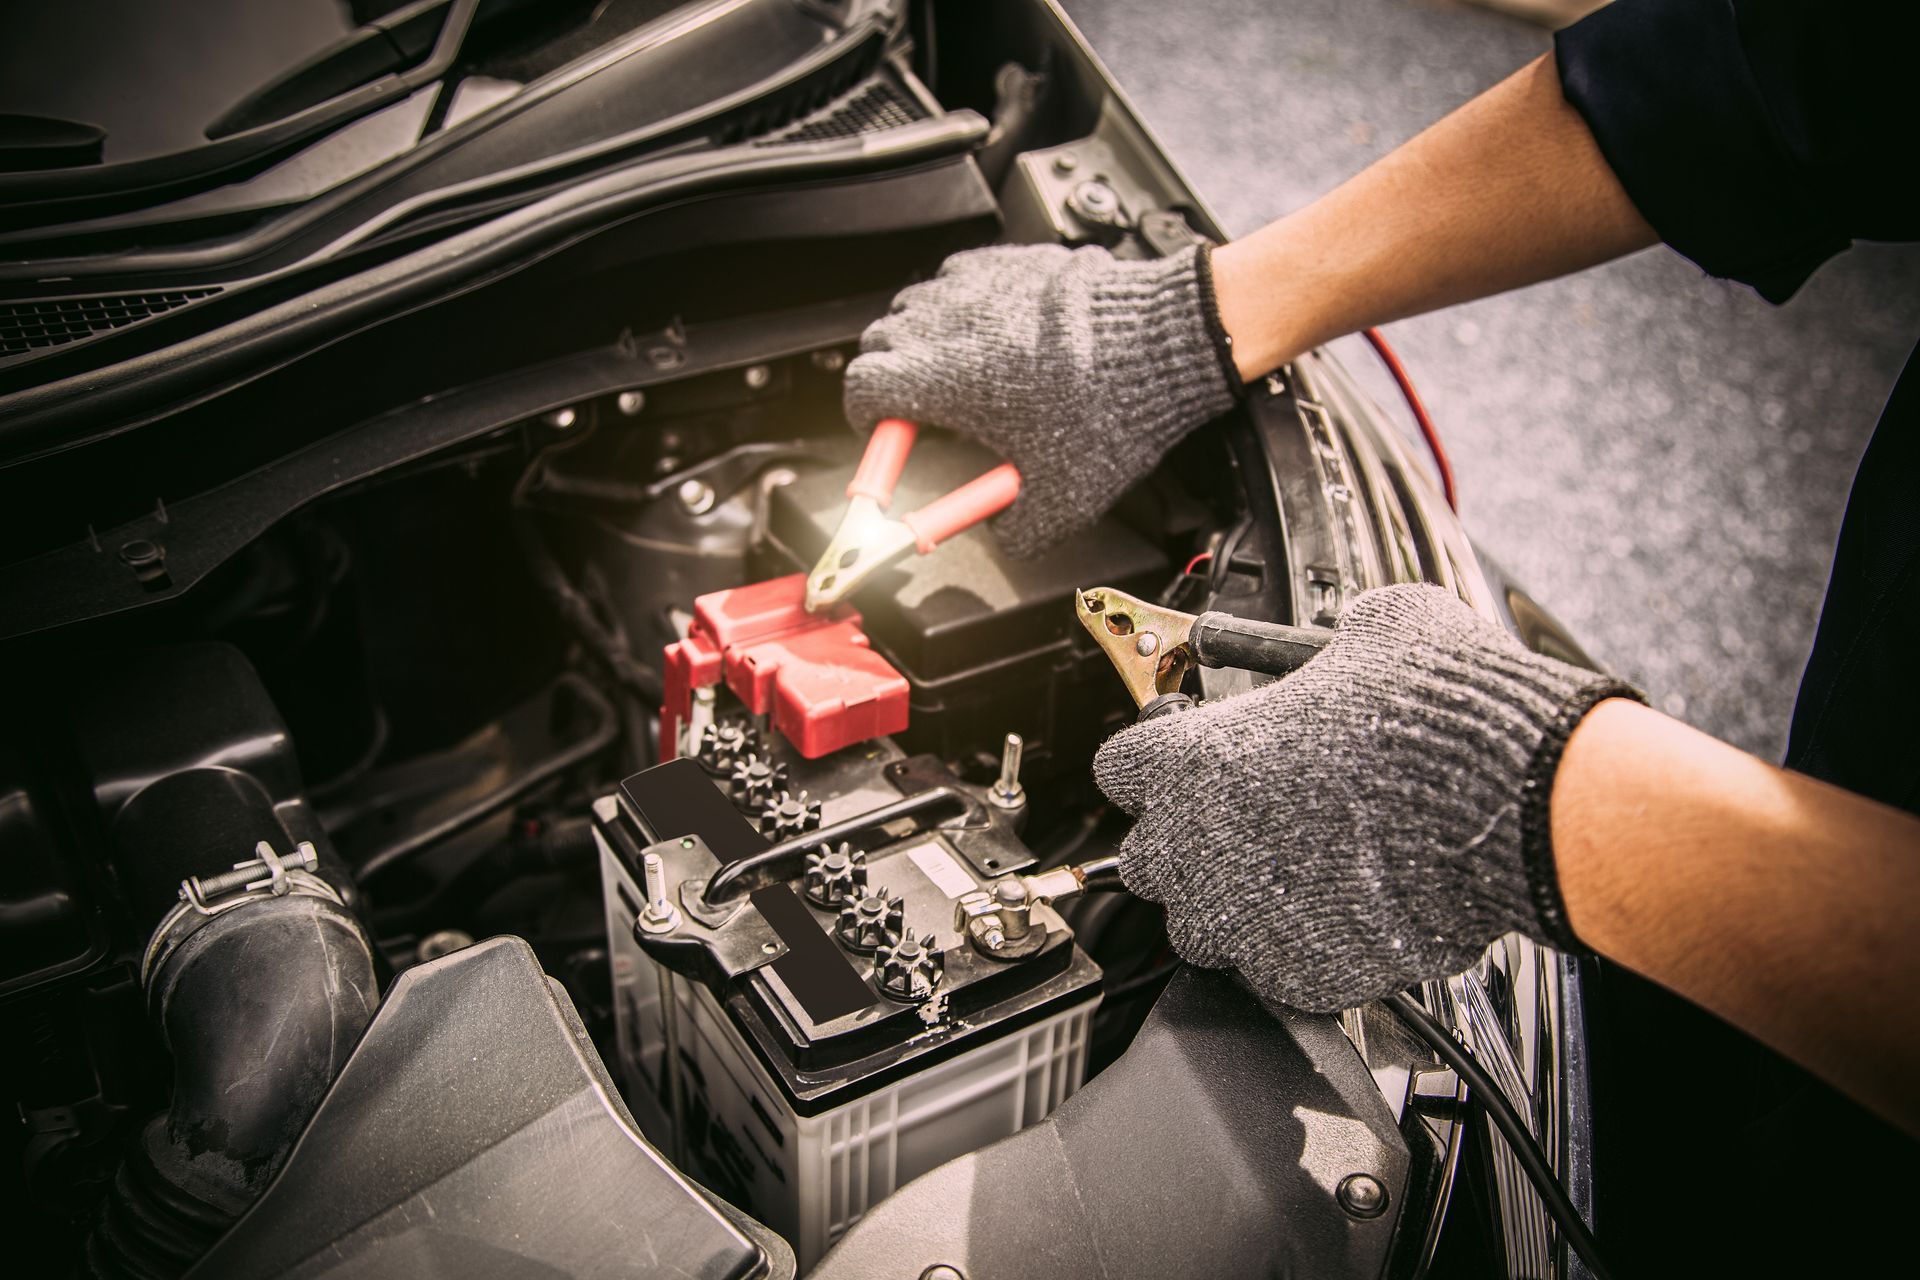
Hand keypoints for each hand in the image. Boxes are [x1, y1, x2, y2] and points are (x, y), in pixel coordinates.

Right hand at [843, 243, 1238, 556]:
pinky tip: (998, 334)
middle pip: (880, 342)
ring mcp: (977, 284)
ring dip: (923, 339)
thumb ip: (1014, 530)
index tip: (884, 434)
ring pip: (916, 306)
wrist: (1163, 345)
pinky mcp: (1009, 261)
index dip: (866, 417)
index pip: (862, 388)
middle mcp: (949, 322)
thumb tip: (1001, 533)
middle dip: (889, 377)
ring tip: (960, 371)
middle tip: (919, 408)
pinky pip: (961, 279)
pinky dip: (964, 306)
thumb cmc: (1112, 410)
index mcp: (944, 379)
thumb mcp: (1060, 501)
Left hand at [1093, 584, 1637, 1011]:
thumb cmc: (1438, 715)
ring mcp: (1242, 919)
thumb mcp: (1378, 633)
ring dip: (1233, 907)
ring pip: (1200, 929)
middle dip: (1187, 845)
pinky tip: (1344, 916)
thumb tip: (1351, 641)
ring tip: (1294, 879)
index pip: (1119, 768)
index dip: (1158, 762)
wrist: (1507, 805)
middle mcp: (1199, 844)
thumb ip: (1332, 648)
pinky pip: (1275, 973)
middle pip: (1146, 860)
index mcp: (1192, 757)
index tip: (1183, 762)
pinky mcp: (1298, 975)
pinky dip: (1300, 952)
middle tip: (1246, 825)